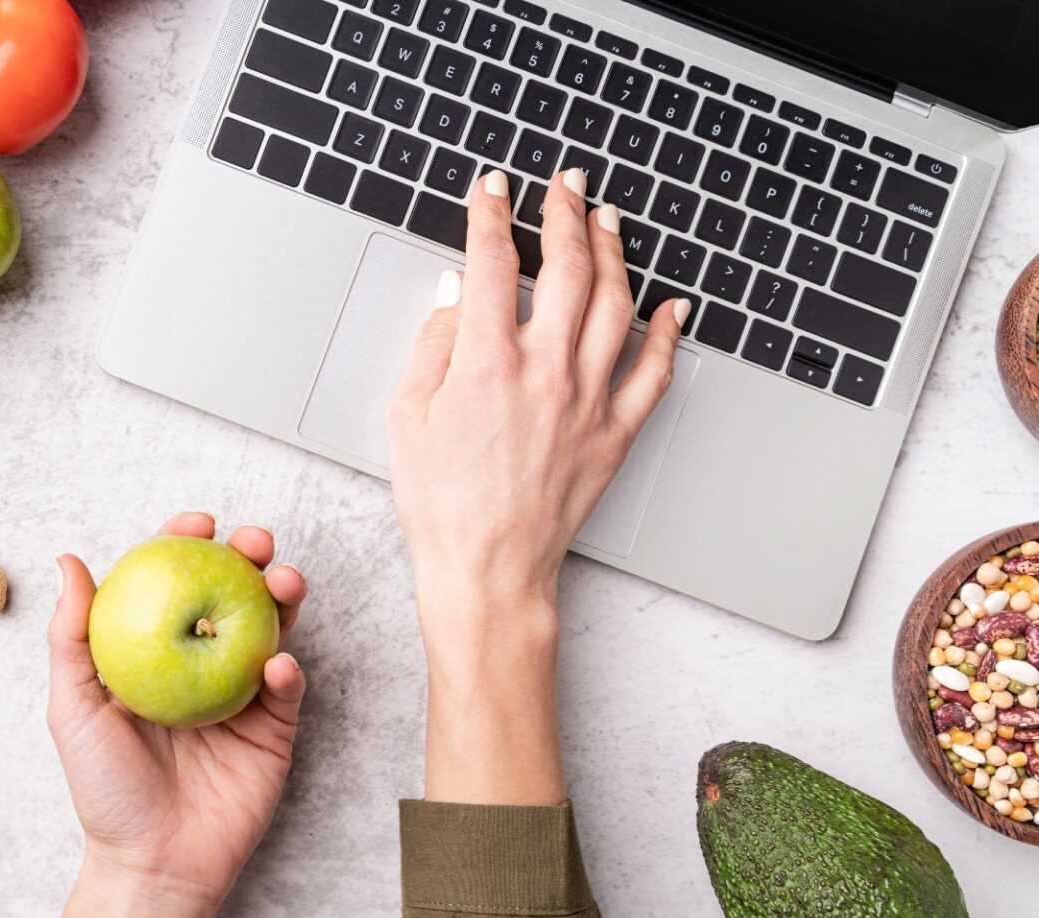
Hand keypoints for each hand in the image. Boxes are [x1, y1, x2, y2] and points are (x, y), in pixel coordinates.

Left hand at [46, 512, 307, 901]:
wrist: (153, 863)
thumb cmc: (106, 789)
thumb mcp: (73, 707)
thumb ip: (72, 635)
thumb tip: (69, 561)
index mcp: (154, 652)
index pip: (173, 583)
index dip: (186, 544)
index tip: (198, 523)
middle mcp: (200, 665)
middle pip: (230, 595)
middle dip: (249, 558)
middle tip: (254, 543)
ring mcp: (240, 695)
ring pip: (269, 631)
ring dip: (282, 599)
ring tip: (282, 582)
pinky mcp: (273, 732)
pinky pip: (287, 692)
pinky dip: (288, 671)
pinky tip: (278, 664)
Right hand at [390, 166, 682, 601]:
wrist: (488, 570)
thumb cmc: (440, 504)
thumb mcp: (406, 416)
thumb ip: (432, 345)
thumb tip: (456, 294)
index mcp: (486, 363)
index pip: (492, 263)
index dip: (491, 216)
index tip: (492, 190)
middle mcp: (546, 371)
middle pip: (566, 269)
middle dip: (565, 215)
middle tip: (565, 186)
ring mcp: (588, 400)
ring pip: (616, 306)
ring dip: (613, 254)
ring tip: (608, 222)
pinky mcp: (615, 433)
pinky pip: (654, 373)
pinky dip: (667, 334)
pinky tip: (671, 308)